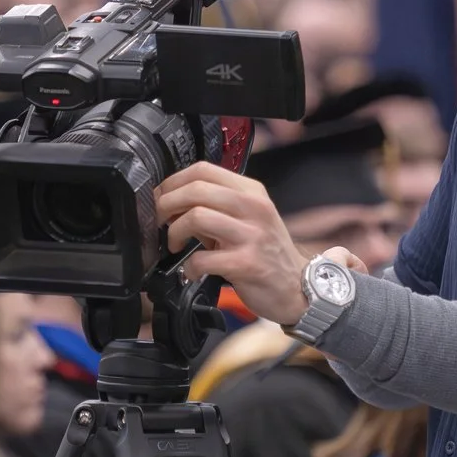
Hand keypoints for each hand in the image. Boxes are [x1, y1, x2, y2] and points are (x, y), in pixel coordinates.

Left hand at [153, 163, 310, 325]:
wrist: (297, 286)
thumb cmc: (266, 253)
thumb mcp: (246, 220)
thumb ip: (213, 208)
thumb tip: (171, 204)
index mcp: (251, 192)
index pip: (203, 170)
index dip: (173, 181)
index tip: (161, 196)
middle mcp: (254, 208)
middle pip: (196, 189)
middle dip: (166, 204)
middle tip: (159, 220)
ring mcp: (252, 235)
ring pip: (197, 217)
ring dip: (174, 232)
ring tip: (175, 245)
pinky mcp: (247, 264)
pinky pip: (203, 259)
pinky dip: (189, 267)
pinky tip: (192, 272)